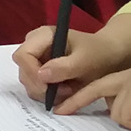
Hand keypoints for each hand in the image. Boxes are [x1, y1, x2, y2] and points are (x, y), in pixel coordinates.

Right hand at [12, 24, 130, 108]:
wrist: (108, 55)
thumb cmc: (98, 53)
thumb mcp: (85, 60)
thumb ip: (63, 67)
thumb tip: (40, 75)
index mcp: (42, 36)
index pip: (23, 55)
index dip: (32, 73)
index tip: (49, 87)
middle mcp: (34, 45)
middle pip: (23, 70)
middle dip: (41, 86)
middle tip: (66, 91)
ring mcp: (35, 58)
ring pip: (28, 82)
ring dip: (46, 92)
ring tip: (69, 90)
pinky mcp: (39, 70)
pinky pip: (35, 87)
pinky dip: (49, 94)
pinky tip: (65, 91)